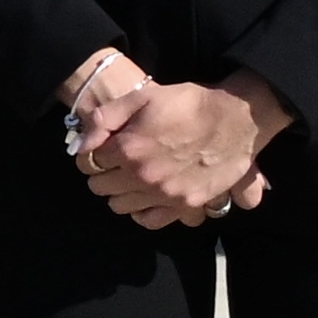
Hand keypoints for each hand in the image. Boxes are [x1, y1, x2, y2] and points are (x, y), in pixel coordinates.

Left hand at [79, 74, 288, 229]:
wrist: (236, 117)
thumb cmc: (187, 103)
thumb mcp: (140, 97)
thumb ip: (104, 119)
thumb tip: (81, 145)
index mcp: (128, 149)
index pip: (88, 163)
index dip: (92, 155)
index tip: (102, 151)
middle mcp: (144, 176)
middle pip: (100, 187)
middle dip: (102, 174)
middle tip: (114, 164)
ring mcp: (166, 193)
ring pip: (119, 206)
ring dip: (120, 192)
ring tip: (130, 179)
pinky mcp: (186, 204)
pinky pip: (150, 220)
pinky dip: (142, 211)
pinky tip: (145, 197)